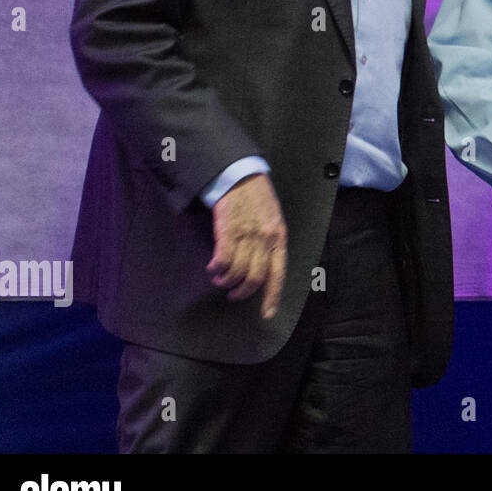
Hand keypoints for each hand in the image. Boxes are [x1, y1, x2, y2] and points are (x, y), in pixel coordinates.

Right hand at [208, 173, 287, 318]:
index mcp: (279, 238)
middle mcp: (265, 239)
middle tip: (234, 294)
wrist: (241, 176)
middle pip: (255, 278)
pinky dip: (217, 268)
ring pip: (238, 272)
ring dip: (226, 281)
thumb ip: (270, 243)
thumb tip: (264, 269)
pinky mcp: (228, 230)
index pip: (278, 274)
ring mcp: (247, 235)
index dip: (272, 297)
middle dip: (243, 292)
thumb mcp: (272, 220)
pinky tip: (212, 268)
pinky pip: (223, 259)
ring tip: (220, 279)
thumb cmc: (257, 200)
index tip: (266, 314)